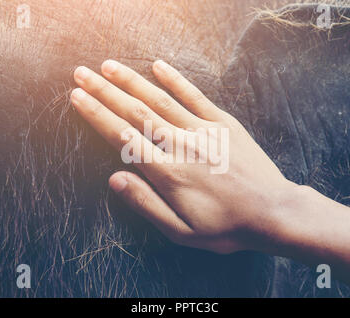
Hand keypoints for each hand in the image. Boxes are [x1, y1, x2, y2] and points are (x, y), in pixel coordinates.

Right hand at [71, 60, 296, 253]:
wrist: (272, 212)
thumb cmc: (225, 226)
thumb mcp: (181, 231)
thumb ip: (146, 204)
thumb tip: (115, 178)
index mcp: (168, 172)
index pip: (122, 137)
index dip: (97, 115)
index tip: (78, 98)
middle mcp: (182, 145)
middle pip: (136, 113)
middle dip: (105, 91)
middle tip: (82, 73)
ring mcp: (204, 131)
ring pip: (160, 100)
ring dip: (132, 81)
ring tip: (109, 66)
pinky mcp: (224, 123)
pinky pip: (195, 96)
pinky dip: (175, 80)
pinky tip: (158, 65)